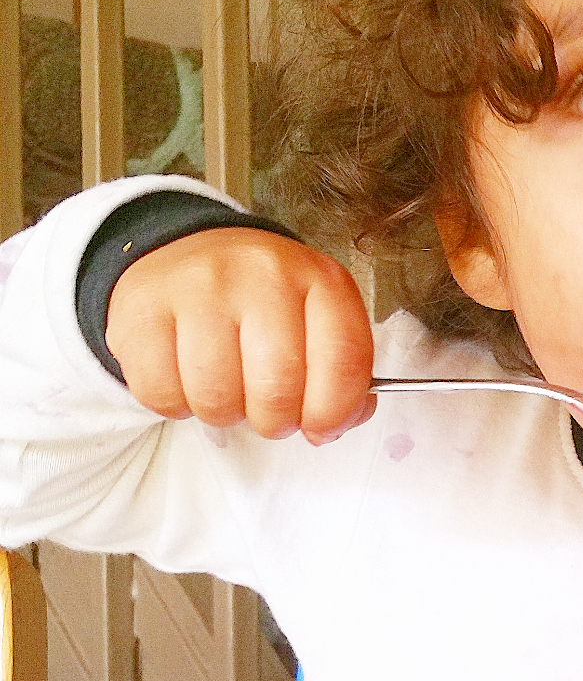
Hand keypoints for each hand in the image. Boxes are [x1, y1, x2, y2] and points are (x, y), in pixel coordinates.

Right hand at [106, 228, 375, 444]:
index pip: (343, 360)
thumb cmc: (265, 305)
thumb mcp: (319, 323)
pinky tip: (186, 376)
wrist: (188, 254)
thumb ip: (342, 376)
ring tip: (227, 387)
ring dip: (225, 414)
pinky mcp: (142, 306)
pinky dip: (176, 404)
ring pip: (217, 399)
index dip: (334, 412)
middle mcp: (261, 274)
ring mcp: (198, 285)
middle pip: (277, 390)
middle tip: (268, 410)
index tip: (320, 426)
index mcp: (320, 280)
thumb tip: (331, 425)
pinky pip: (162, 393)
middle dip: (275, 421)